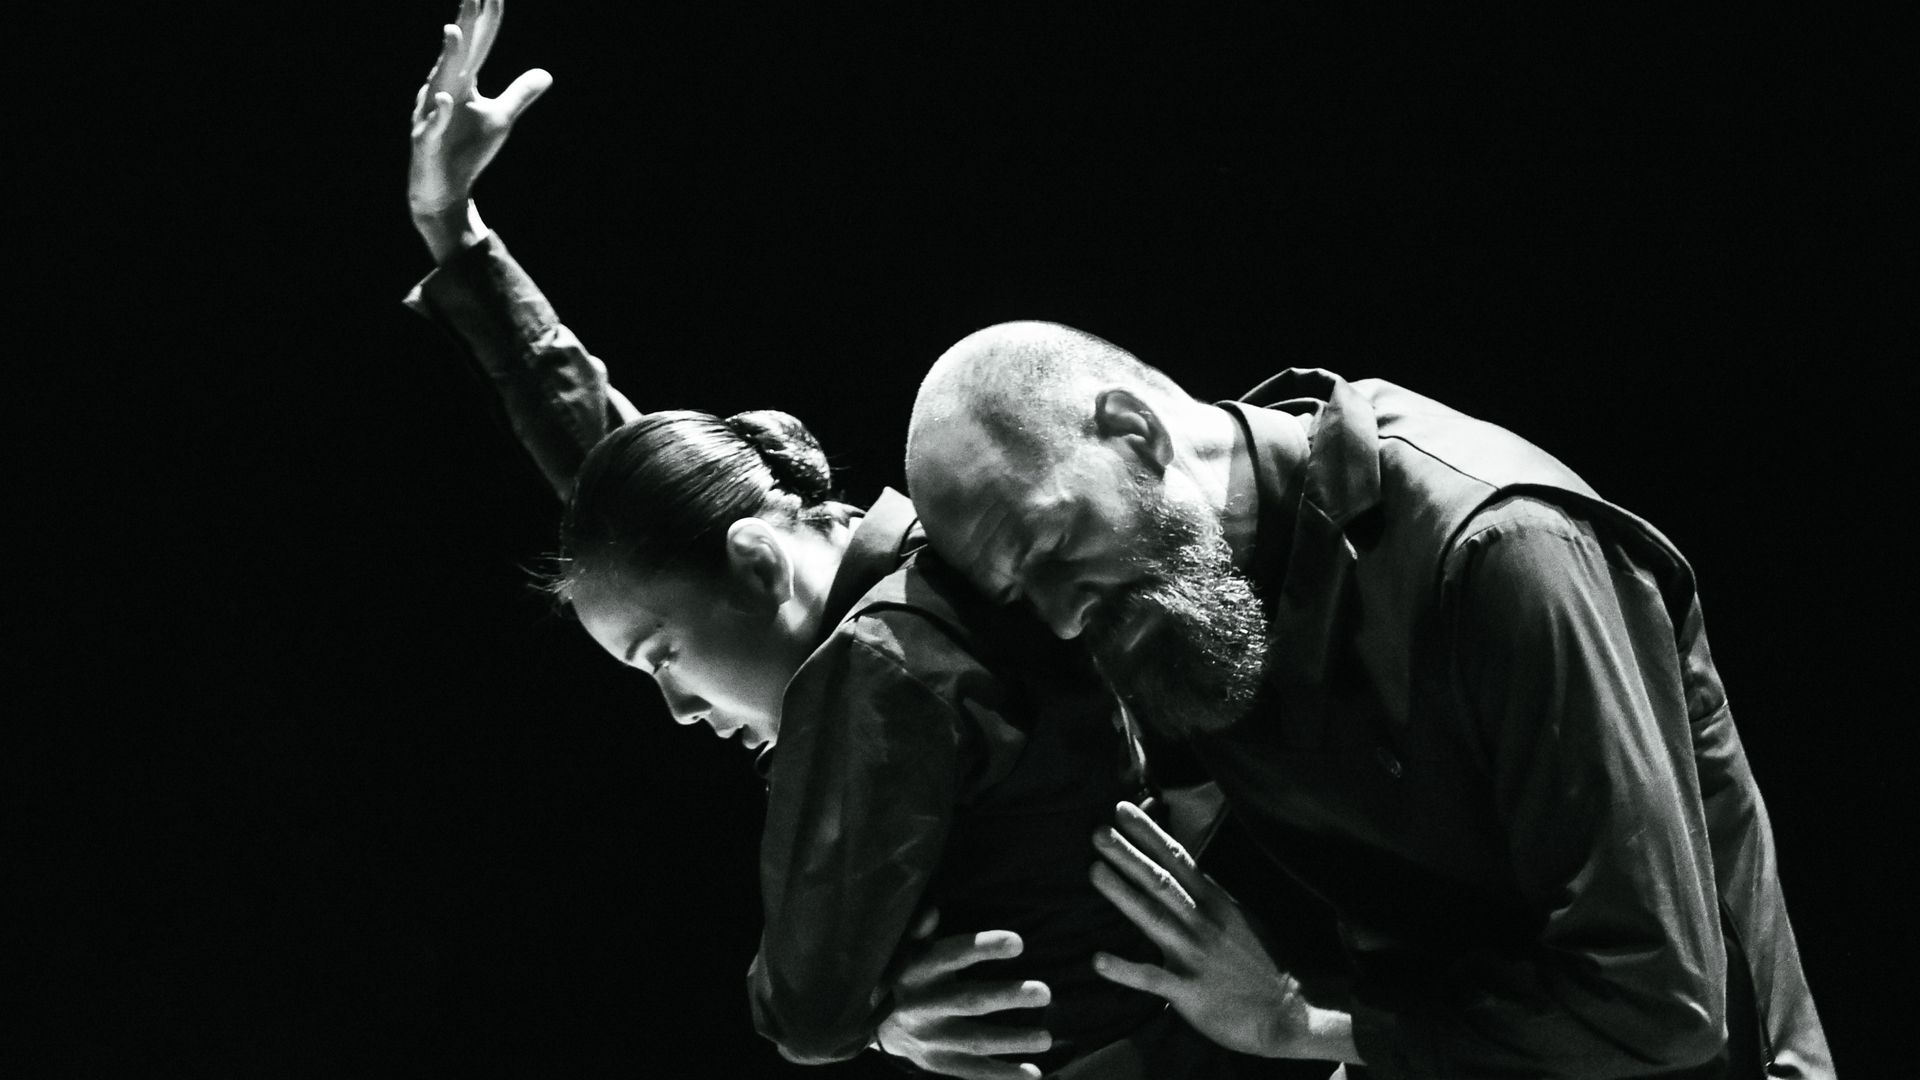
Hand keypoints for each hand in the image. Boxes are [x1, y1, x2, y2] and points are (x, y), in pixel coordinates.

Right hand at [408, 0, 550, 232]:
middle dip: (465, 24)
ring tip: (454, 31)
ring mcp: (432, 113)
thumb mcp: (500, 117)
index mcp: (462, 81)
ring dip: (448, 58)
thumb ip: (519, 93)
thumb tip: (546, 73)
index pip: (478, 46)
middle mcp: (444, 89)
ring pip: (440, 82)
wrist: (442, 187)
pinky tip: (446, 99)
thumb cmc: (467, 148)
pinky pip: (433, 125)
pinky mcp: (427, 140)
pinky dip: (439, 112)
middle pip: (458, 54)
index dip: (487, 22)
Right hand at [874, 909, 1053, 1079]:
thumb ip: (921, 930)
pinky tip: (1034, 1073)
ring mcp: (930, 1039)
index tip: (1019, 942)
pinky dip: (1003, 1074)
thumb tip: (932, 911)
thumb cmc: (905, 975)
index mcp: (918, 971)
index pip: (952, 955)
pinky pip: (973, 1072)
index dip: (984, 948)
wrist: (869, 1023)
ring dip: (1013, 1041)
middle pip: (970, 1001)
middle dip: (1008, 997)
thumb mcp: (906, 949)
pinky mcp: (937, 1063)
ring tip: (1047, 1037)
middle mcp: (922, 1006)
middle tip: (1046, 993)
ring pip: (975, 1041)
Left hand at [1090, 801, 1356, 1062]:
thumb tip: (1181, 870)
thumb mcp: (1239, 918)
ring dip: (1122, 894)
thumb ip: (1208, 896)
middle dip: (1129, 855)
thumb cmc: (1261, 964)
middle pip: (1160, 882)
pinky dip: (1125, 969)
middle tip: (1098, 831)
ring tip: (1094, 870)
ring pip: (1153, 918)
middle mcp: (1203, 923)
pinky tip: (1097, 959)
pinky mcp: (1188, 990)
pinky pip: (1151, 978)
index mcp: (1215, 903)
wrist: (1286, 1013)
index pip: (1178, 859)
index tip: (1122, 810)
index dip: (1149, 834)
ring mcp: (1194, 955)